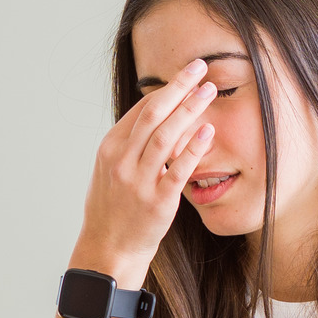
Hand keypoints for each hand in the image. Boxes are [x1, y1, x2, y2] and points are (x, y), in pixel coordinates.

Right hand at [72, 58, 215, 276]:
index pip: (141, 109)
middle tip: (200, 67)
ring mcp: (138, 181)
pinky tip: (209, 131)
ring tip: (209, 91)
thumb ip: (129, 144)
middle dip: (178, 87)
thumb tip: (151, 116)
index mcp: (110, 148)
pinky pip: (178, 169)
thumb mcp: (110, 170)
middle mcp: (121, 160)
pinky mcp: (157, 202)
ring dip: (189, 109)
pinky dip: (194, 148)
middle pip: (153, 114)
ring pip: (166, 136)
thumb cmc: (112, 209)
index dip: (166, 89)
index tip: (187, 74)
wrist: (108, 250)